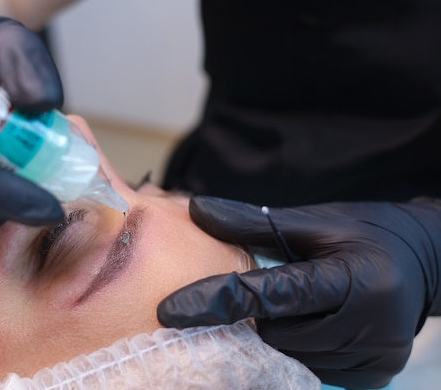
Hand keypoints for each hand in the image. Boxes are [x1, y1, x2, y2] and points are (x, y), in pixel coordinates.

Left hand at [157, 196, 440, 388]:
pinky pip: (311, 369)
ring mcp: (375, 356)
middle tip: (246, 296)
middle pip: (276, 334)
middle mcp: (369, 325)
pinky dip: (296, 348)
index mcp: (353, 278)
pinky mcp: (375, 375)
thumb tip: (197, 210)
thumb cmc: (365, 232)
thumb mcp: (313, 221)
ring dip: (273, 335)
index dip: (216, 302)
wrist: (426, 261)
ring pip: (290, 356)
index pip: (271, 295)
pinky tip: (306, 325)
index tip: (168, 311)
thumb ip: (253, 223)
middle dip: (251, 318)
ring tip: (284, 308)